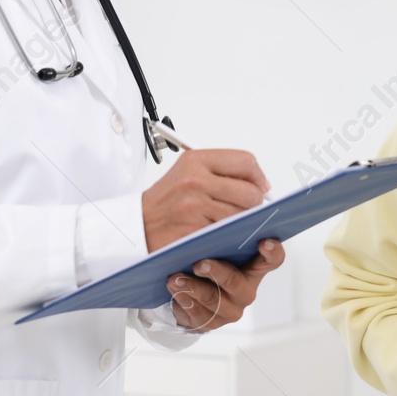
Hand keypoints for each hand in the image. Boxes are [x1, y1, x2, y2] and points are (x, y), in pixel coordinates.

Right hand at [142, 149, 270, 251]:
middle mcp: (196, 179)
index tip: (260, 187)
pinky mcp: (195, 229)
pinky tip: (220, 233)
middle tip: (247, 210)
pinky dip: (229, 235)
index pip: (245, 162)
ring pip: (242, 214)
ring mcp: (195, 205)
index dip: (258, 177)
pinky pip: (228, 232)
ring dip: (241, 222)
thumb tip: (258, 184)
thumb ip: (220, 173)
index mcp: (196, 160)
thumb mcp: (187, 174)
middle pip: (250, 191)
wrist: (136, 226)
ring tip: (228, 222)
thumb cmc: (164, 203)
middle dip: (254, 204)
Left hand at [168, 238, 285, 331]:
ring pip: (213, 299)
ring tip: (175, 277)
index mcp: (254, 267)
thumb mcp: (217, 244)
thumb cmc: (206, 260)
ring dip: (192, 286)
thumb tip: (225, 211)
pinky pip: (198, 313)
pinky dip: (183, 298)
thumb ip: (223, 232)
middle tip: (199, 264)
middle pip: (236, 282)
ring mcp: (230, 307)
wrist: (187, 292)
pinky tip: (174, 288)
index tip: (264, 242)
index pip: (273, 259)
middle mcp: (246, 288)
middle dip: (217, 272)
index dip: (272, 251)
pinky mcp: (212, 321)